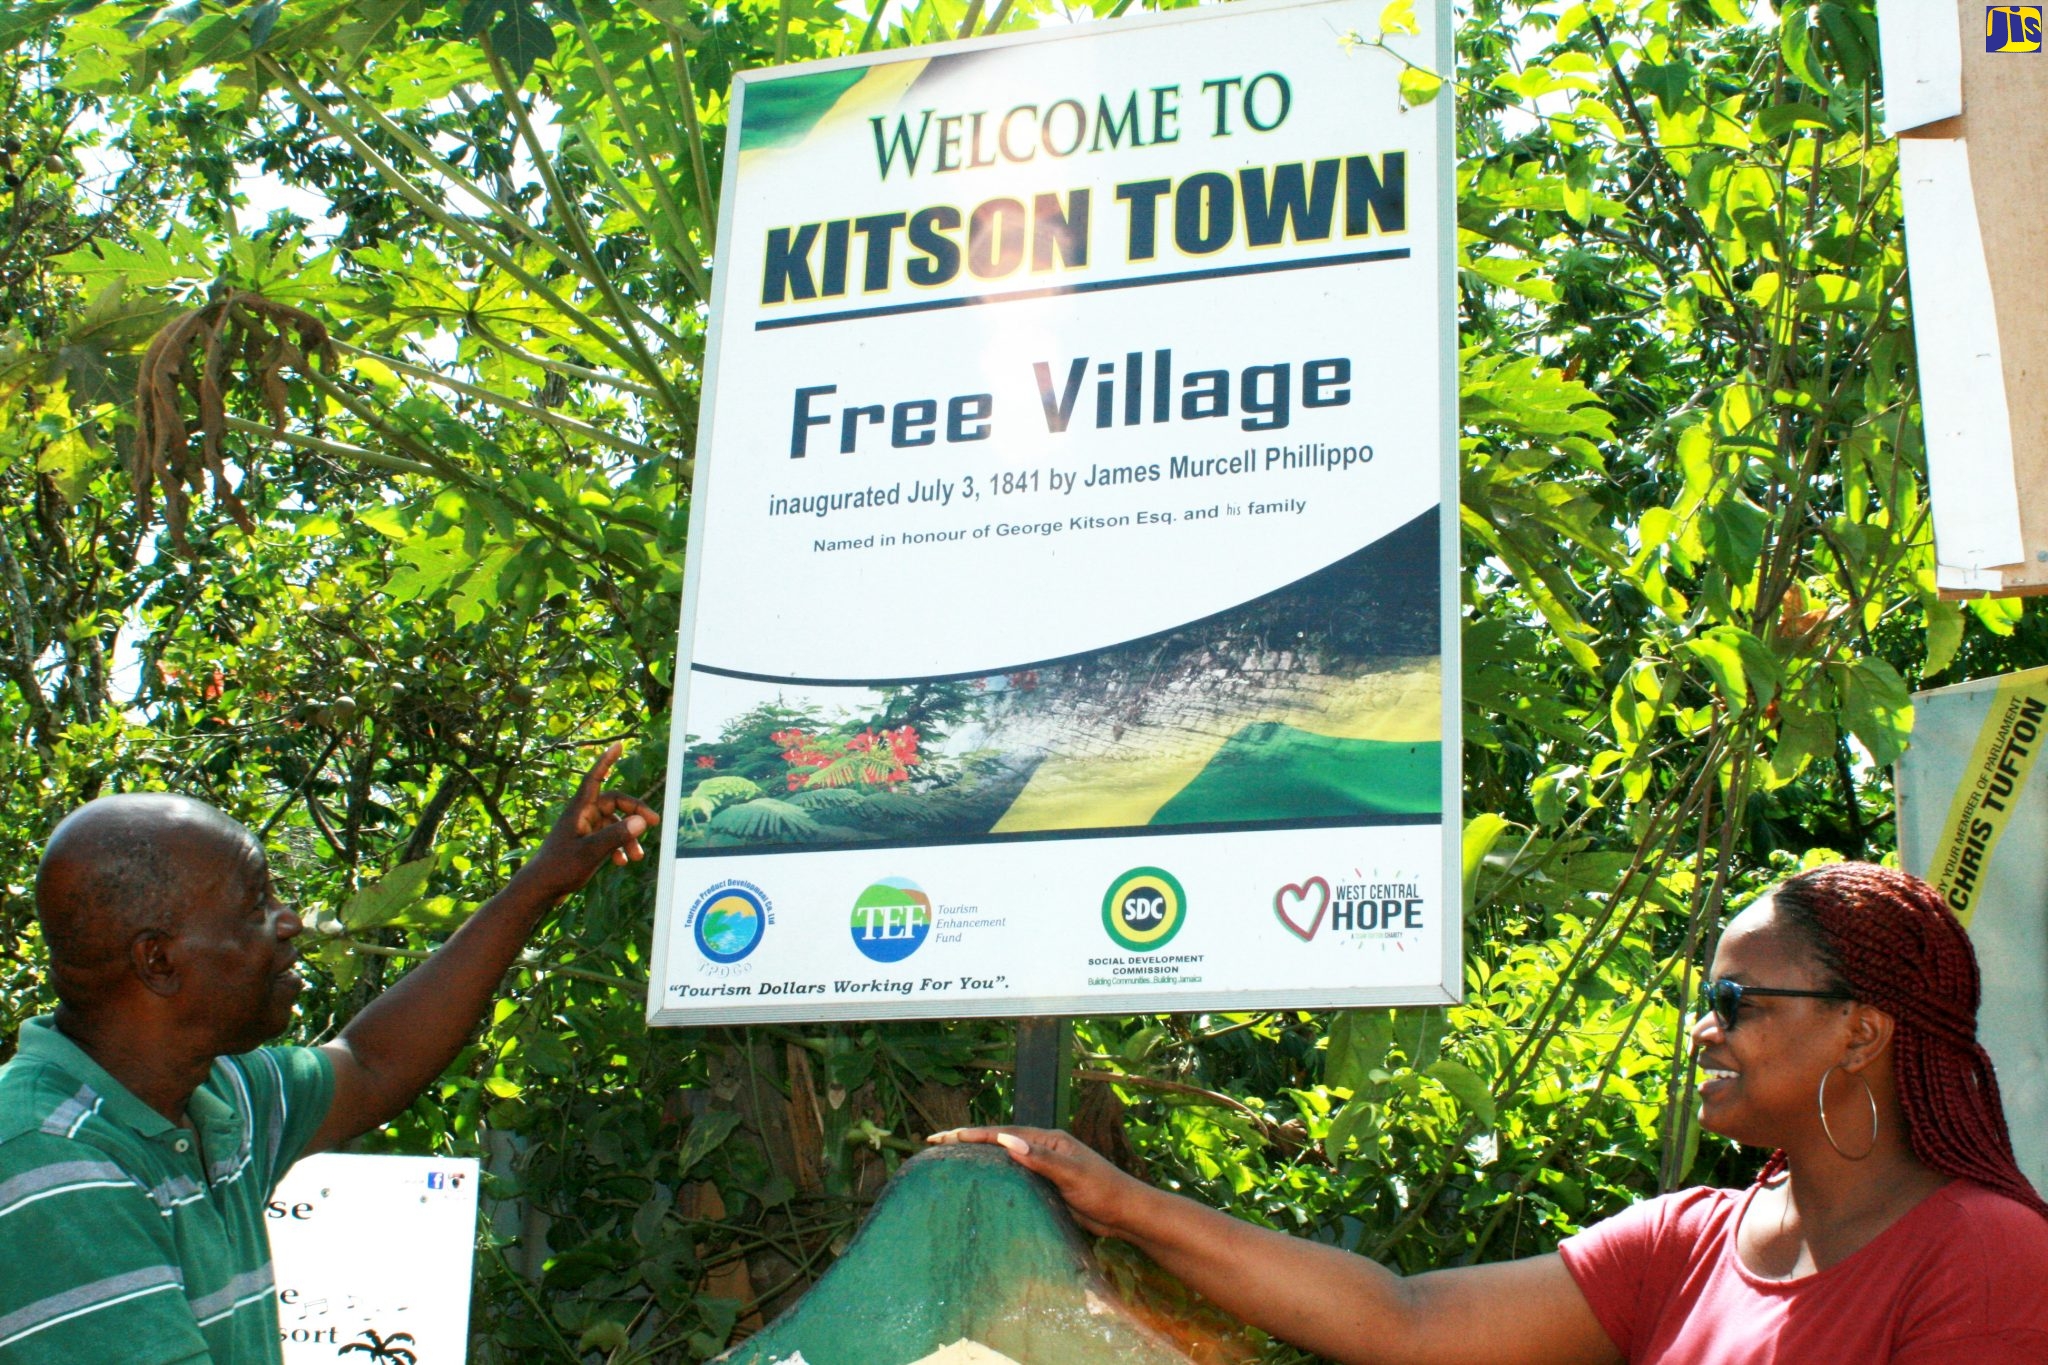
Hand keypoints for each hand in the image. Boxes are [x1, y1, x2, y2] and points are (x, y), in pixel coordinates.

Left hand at [518, 742, 659, 902]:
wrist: (540, 889)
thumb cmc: (559, 868)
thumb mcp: (591, 852)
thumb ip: (617, 835)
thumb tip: (642, 820)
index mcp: (579, 810)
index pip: (595, 778)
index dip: (607, 761)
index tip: (619, 745)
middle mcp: (582, 815)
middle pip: (615, 803)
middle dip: (635, 813)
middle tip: (655, 824)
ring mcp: (584, 829)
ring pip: (614, 824)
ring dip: (628, 837)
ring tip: (638, 857)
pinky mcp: (584, 843)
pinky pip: (608, 838)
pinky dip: (618, 847)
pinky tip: (622, 863)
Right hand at [927, 1125, 1147, 1237]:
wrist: (1126, 1214)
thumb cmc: (1104, 1191)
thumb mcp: (1073, 1174)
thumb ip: (1041, 1159)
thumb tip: (1007, 1141)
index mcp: (1049, 1139)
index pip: (1004, 1133)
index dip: (974, 1134)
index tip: (946, 1137)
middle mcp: (1044, 1149)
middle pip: (1000, 1142)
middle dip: (969, 1141)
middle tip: (936, 1143)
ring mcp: (1044, 1168)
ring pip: (1004, 1160)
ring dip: (979, 1158)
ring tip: (950, 1161)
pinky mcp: (1046, 1187)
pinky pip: (1014, 1178)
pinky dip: (994, 1176)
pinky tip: (981, 1185)